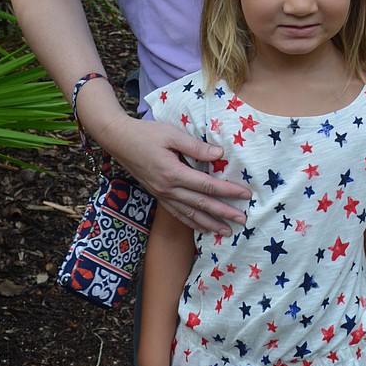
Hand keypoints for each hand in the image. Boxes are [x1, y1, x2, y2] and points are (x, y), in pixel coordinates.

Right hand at [100, 111, 250, 233]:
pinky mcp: (158, 195)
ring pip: (189, 214)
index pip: (207, 186)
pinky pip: (177, 214)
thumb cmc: (146, 134)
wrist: (119, 141)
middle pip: (201, 204)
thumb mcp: (172, 134)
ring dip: (209, 224)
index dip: (228, 191)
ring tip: (226, 232)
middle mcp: (168, 188)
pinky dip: (191, 223)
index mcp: (173, 173)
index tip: (245, 195)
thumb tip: (220, 154)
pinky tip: (202, 228)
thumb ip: (196, 146)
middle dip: (223, 213)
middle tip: (242, 220)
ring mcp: (162, 194)